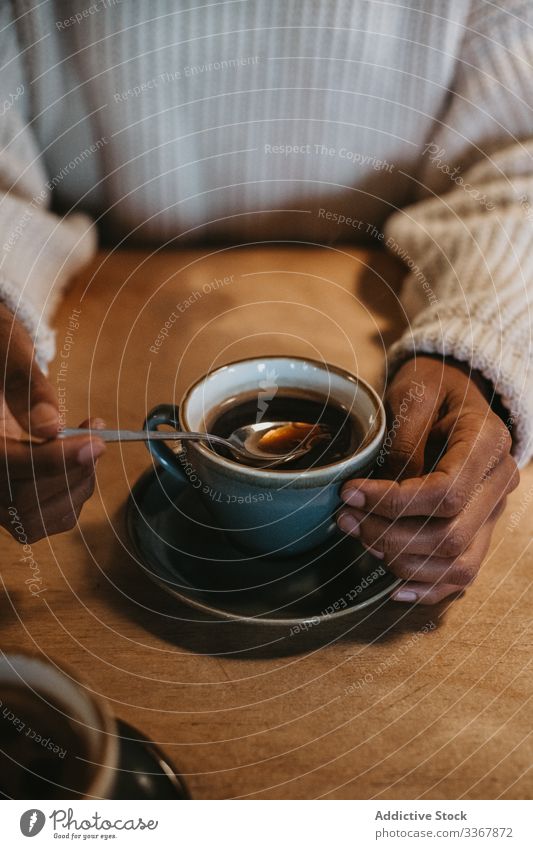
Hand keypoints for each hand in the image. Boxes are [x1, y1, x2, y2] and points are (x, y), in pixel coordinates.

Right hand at [0, 303, 105, 542]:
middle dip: (71, 471)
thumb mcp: (6, 349)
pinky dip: (75, 491)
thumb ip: (25, 384)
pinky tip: (82, 457)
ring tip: (91, 439)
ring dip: (77, 481)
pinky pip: (48, 518)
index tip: (94, 444)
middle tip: (97, 435)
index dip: (51, 461)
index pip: (4, 466)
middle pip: (21, 501)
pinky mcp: (13, 506)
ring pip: (37, 517)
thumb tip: (50, 424)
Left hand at [337, 355, 518, 603]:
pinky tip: (393, 586)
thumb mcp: (414, 394)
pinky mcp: (480, 529)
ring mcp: (493, 510)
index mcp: (488, 443)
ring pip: (457, 564)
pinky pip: (463, 574)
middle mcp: (499, 482)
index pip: (445, 493)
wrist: (457, 388)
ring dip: (400, 561)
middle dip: (389, 535)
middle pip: (450, 536)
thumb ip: (403, 440)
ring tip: (358, 535)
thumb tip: (386, 490)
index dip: (392, 503)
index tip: (349, 493)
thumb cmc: (433, 385)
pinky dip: (428, 587)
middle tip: (346, 517)